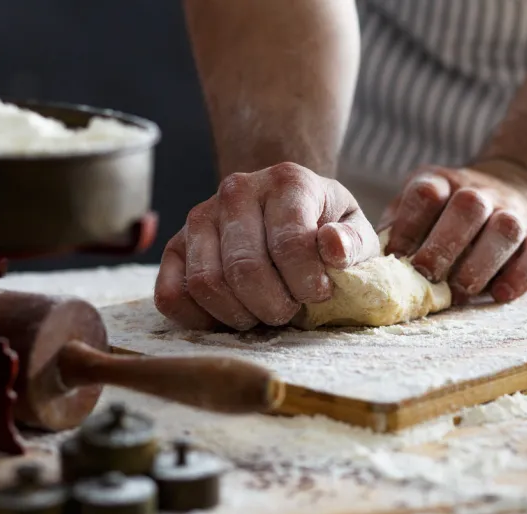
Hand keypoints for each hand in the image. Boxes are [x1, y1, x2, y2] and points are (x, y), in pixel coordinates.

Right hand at [154, 162, 378, 329]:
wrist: (284, 210)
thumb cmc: (325, 227)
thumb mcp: (355, 232)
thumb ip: (352, 242)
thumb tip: (333, 247)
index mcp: (287, 181)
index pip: (289, 244)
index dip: (306, 283)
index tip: (319, 294)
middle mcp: (237, 190)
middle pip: (245, 269)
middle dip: (274, 306)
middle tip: (290, 310)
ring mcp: (200, 216)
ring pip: (206, 284)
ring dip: (240, 315)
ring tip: (264, 312)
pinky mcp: (175, 245)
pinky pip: (171, 295)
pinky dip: (200, 318)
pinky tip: (230, 315)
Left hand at [379, 162, 526, 303]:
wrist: (521, 185)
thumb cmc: (452, 212)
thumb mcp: (422, 207)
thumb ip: (398, 228)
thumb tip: (368, 262)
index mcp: (446, 183)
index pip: (426, 194)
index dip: (408, 224)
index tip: (395, 254)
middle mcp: (483, 193)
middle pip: (468, 207)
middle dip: (445, 243)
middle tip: (427, 274)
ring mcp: (517, 213)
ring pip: (505, 230)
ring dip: (481, 263)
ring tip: (460, 290)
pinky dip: (521, 276)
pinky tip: (499, 294)